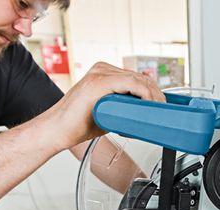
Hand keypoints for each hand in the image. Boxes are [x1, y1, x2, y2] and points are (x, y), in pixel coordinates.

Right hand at [40, 62, 165, 151]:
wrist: (58, 130)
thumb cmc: (79, 124)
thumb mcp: (109, 112)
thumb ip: (124, 107)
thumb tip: (144, 114)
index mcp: (105, 73)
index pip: (138, 77)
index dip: (154, 91)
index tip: (161, 106)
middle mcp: (103, 69)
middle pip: (141, 77)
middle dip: (156, 94)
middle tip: (162, 111)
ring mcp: (100, 74)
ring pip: (138, 79)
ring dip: (152, 96)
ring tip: (156, 112)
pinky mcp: (98, 82)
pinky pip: (130, 83)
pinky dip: (143, 94)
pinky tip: (147, 106)